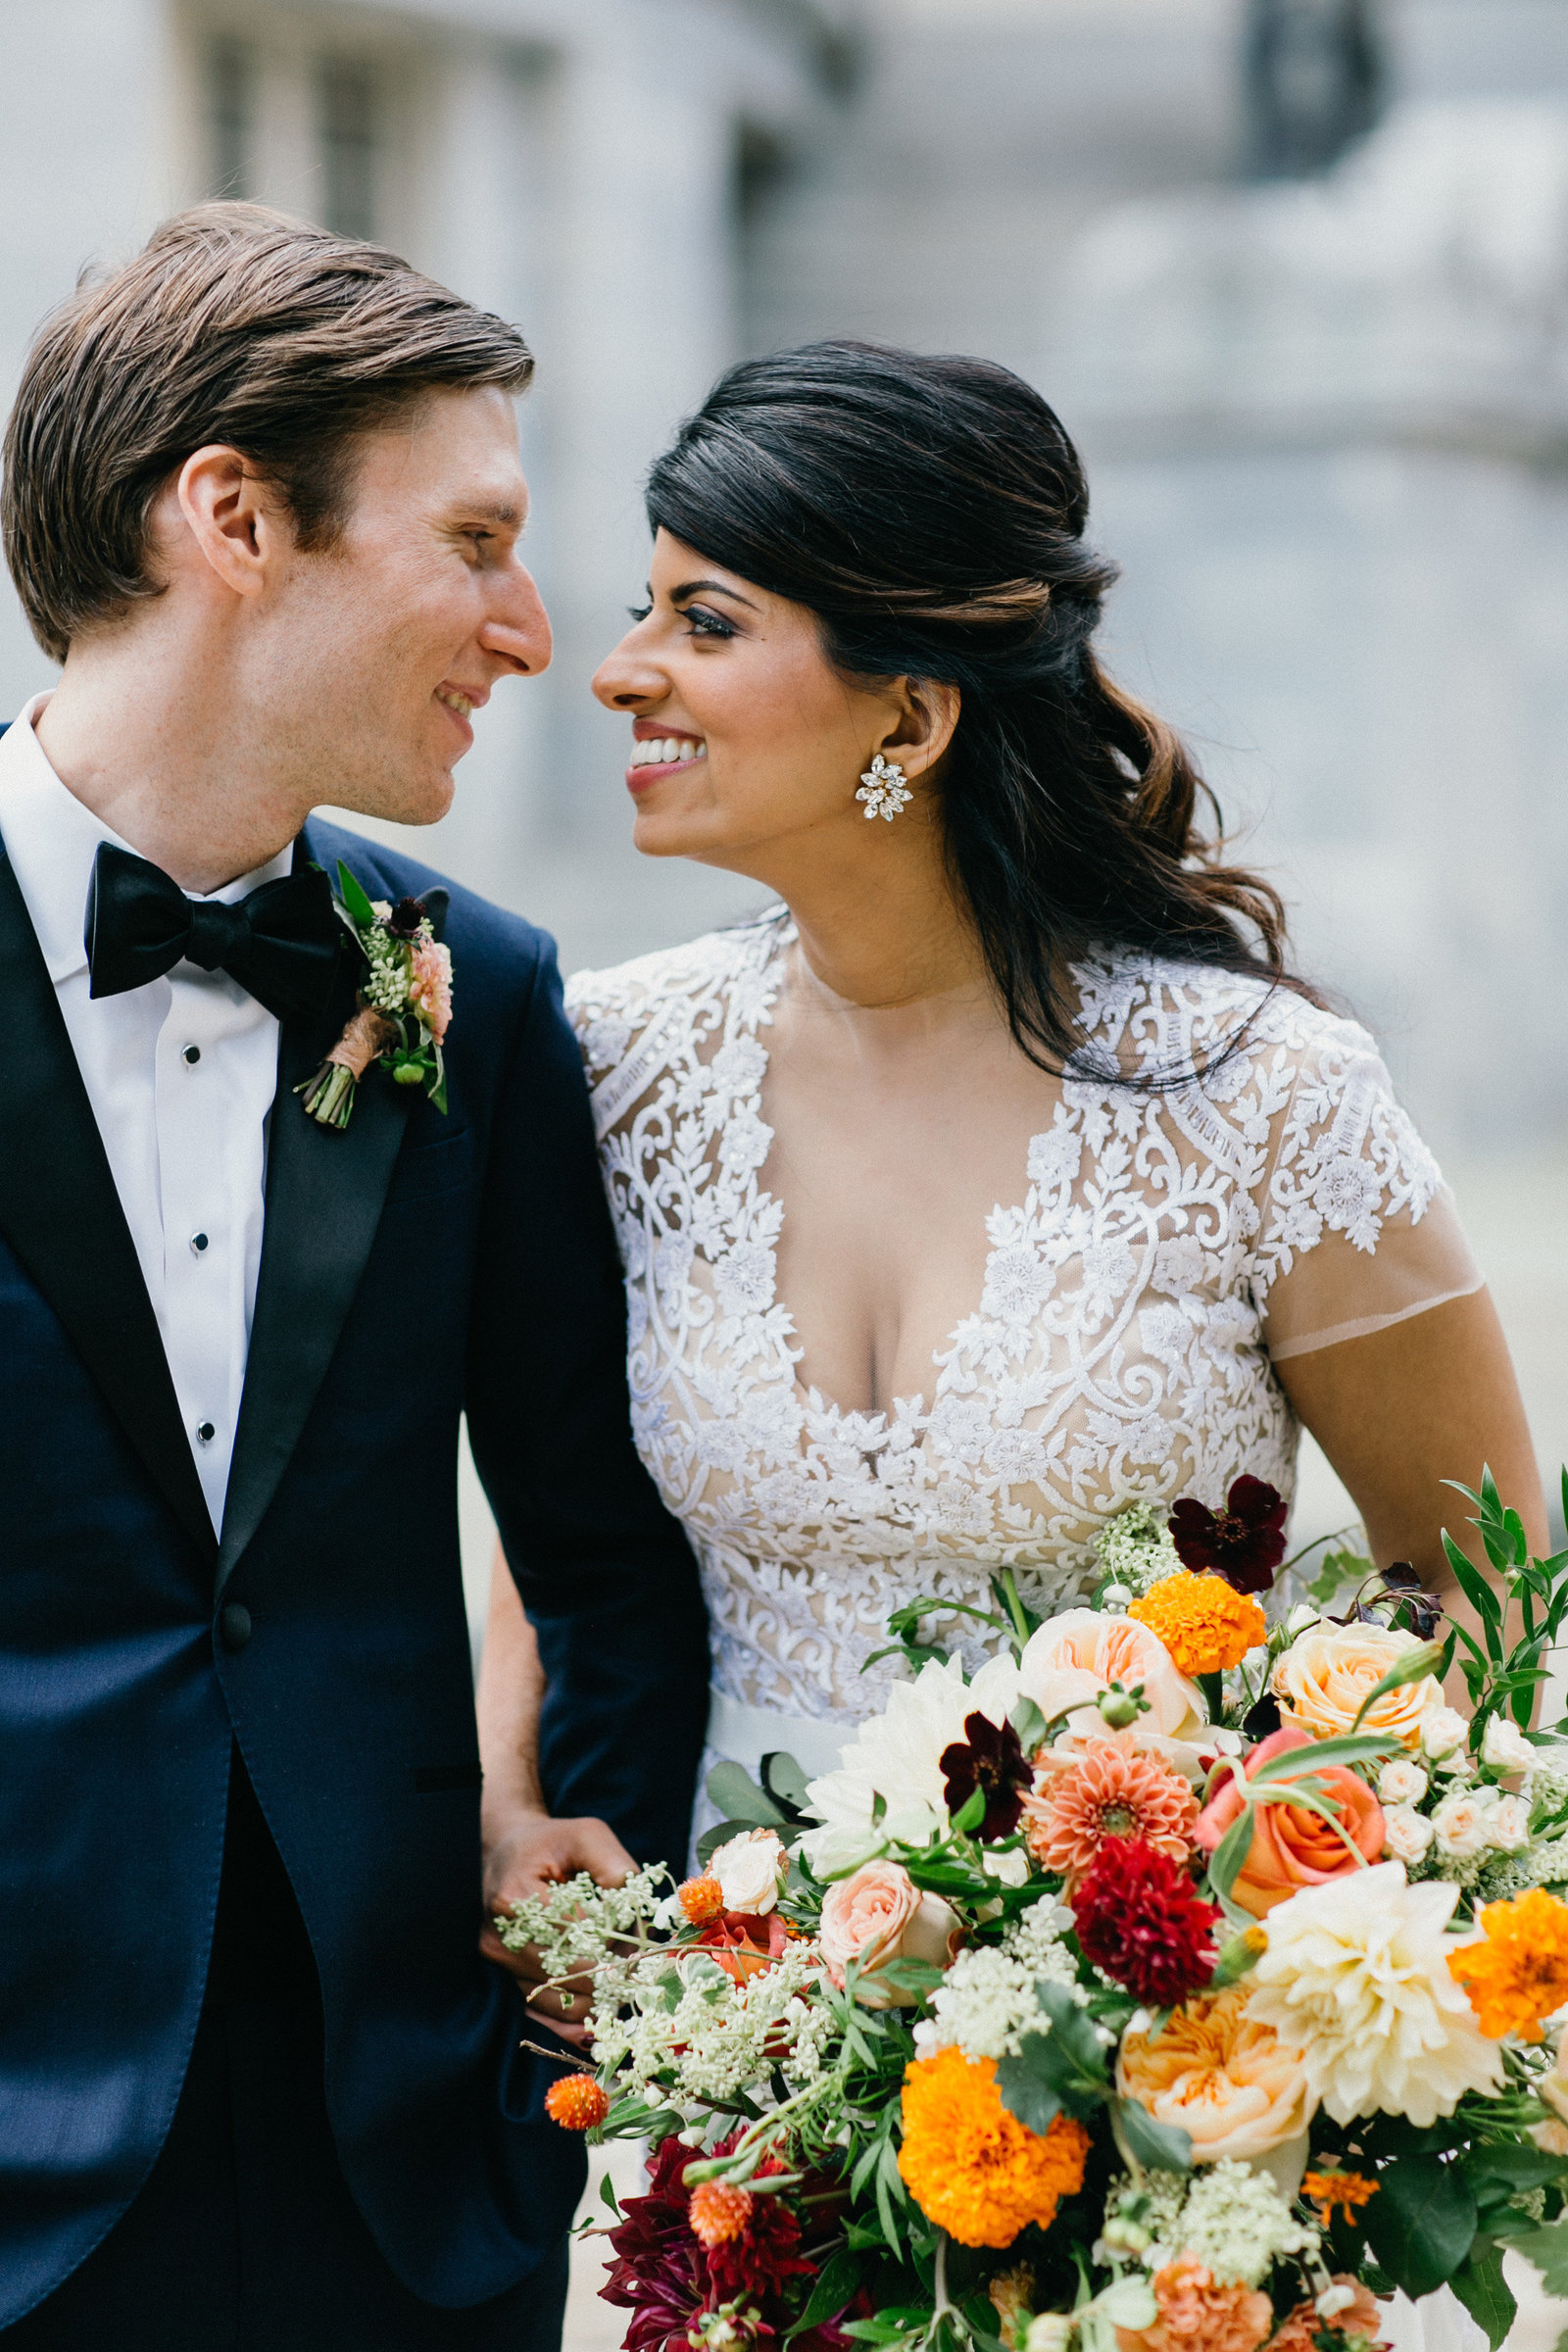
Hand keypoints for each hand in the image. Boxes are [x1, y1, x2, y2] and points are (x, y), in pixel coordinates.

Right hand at [480, 1808, 635, 2046]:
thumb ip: (615, 1867)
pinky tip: (597, 2023)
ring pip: (556, 2001)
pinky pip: (541, 2011)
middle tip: (641, 1977)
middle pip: (567, 1974)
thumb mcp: (588, 1836)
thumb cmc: (552, 1842)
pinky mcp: (504, 1974)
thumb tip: (637, 1917)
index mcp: (517, 1898)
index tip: (642, 1951)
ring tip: (625, 1992)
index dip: (614, 1945)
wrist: (507, 1849)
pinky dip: (571, 2021)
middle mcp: (501, 1936)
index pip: (577, 1936)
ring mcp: (499, 1960)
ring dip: (595, 2003)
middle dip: (609, 1978)